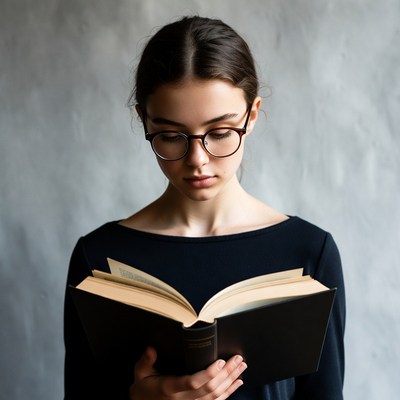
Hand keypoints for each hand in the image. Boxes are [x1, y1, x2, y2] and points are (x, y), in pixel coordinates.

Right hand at [129, 346, 246, 399]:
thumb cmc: (143, 389)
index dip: (208, 373)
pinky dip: (229, 392)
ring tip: (241, 366)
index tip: (220, 361)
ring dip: (231, 381)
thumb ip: (145, 361)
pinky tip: (237, 383)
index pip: (193, 382)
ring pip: (216, 396)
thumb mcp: (140, 374)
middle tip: (237, 359)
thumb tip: (151, 349)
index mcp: (170, 388)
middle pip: (210, 388)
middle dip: (226, 373)